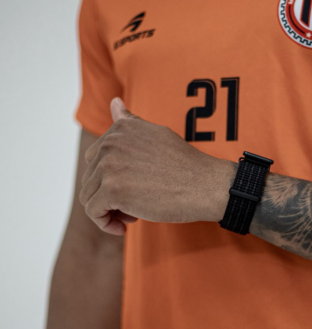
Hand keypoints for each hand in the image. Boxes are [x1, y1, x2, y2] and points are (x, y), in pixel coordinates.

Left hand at [79, 98, 236, 234]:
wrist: (206, 185)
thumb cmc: (186, 166)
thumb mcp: (156, 135)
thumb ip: (130, 123)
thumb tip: (114, 102)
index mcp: (122, 128)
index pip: (96, 158)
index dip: (111, 177)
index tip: (132, 188)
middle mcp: (112, 142)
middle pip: (91, 177)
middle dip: (108, 195)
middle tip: (134, 206)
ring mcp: (110, 165)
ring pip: (89, 195)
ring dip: (108, 210)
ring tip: (132, 216)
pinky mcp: (112, 190)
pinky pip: (93, 211)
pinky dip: (105, 223)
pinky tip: (124, 227)